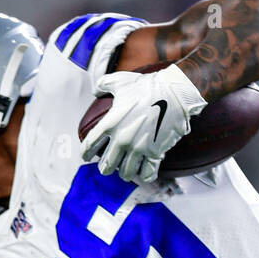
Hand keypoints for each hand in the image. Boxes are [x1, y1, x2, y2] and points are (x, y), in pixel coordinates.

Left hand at [80, 64, 206, 183]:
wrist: (172, 94)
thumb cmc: (146, 86)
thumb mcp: (120, 81)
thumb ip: (103, 85)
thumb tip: (96, 91)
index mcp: (110, 123)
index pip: (90, 144)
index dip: (86, 153)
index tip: (86, 156)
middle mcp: (122, 139)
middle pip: (107, 166)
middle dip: (105, 168)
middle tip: (107, 167)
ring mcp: (139, 148)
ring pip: (126, 173)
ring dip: (124, 173)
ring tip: (125, 171)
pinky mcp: (155, 153)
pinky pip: (147, 173)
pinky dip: (144, 175)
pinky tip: (143, 173)